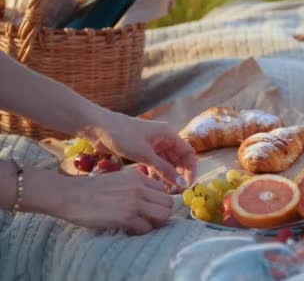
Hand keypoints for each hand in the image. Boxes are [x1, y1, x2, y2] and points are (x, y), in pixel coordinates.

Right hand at [59, 168, 173, 234]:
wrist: (70, 195)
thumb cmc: (92, 189)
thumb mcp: (119, 179)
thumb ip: (136, 185)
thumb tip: (151, 198)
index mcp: (138, 176)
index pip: (164, 190)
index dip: (160, 202)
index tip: (152, 209)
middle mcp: (139, 187)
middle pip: (169, 203)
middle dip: (163, 214)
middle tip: (151, 220)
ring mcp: (134, 201)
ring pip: (163, 215)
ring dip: (155, 223)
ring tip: (143, 225)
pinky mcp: (126, 216)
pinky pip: (146, 228)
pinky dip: (140, 231)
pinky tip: (129, 229)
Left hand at [82, 111, 196, 185]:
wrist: (98, 127)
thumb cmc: (123, 136)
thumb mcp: (145, 154)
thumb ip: (164, 169)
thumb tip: (180, 183)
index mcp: (169, 134)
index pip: (188, 153)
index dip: (190, 169)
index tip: (187, 184)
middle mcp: (164, 139)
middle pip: (178, 159)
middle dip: (178, 174)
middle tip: (175, 190)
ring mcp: (153, 145)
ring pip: (167, 162)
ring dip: (167, 175)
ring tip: (164, 189)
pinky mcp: (143, 150)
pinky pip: (155, 163)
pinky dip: (156, 172)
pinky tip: (153, 183)